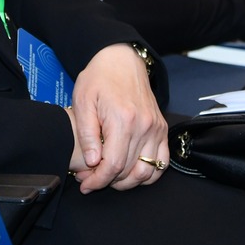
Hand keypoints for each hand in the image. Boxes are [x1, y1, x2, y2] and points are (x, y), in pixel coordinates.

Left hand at [65, 45, 166, 192]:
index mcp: (123, 120)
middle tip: (91, 180)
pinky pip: (162, 162)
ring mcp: (157, 128)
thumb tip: (93, 162)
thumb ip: (87, 134)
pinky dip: (148, 174)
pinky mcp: (162, 129)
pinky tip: (131, 173)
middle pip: (130, 171)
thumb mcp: (83, 101)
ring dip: (128, 182)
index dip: (98, 181)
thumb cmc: (98, 78)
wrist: (122, 60)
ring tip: (109, 178)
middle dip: (108, 182)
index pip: (113, 164)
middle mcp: (145, 126)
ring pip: (147, 171)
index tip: (86, 185)